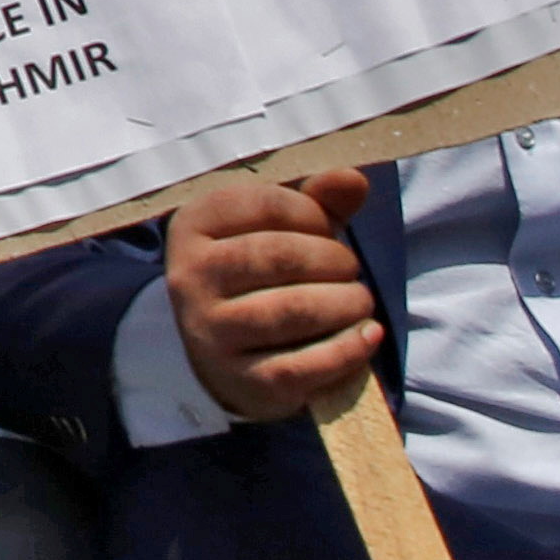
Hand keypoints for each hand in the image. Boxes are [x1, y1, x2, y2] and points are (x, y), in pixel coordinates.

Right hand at [160, 169, 382, 418]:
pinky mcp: (241, 379)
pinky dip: (347, 349)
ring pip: (291, 310)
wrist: (222, 354)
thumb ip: (317, 201)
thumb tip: (353, 180)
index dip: (313, 213)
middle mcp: (190, 277)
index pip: (264, 204)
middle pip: (279, 256)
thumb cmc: (257, 276)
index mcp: (193, 227)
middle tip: (350, 269)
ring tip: (360, 301)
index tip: (327, 227)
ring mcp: (211, 332)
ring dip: (345, 302)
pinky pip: (301, 365)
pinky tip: (369, 335)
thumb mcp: (277, 230)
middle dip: (334, 260)